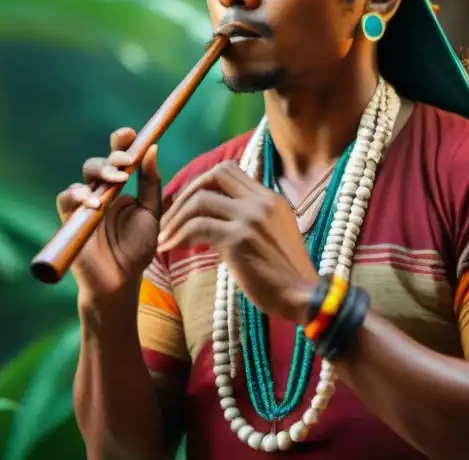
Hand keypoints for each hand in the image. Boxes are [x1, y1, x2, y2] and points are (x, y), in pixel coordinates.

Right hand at [55, 128, 161, 305]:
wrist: (121, 282)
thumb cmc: (137, 249)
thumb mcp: (151, 214)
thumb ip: (150, 183)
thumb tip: (152, 148)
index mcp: (121, 188)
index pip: (118, 158)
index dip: (121, 143)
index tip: (130, 133)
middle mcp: (101, 192)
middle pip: (99, 162)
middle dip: (112, 158)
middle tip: (127, 162)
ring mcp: (84, 205)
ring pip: (84, 176)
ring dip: (99, 173)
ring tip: (116, 181)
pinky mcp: (70, 219)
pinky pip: (66, 198)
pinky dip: (79, 195)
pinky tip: (96, 202)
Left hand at [157, 161, 318, 322]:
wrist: (304, 297)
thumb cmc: (286, 273)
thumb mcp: (273, 233)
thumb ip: (250, 219)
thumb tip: (217, 217)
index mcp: (270, 198)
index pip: (229, 171)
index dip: (202, 182)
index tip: (187, 204)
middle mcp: (261, 201)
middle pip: (214, 175)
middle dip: (186, 192)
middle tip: (170, 217)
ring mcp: (250, 218)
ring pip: (200, 199)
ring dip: (175, 218)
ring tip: (164, 237)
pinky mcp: (238, 239)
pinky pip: (198, 227)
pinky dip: (178, 236)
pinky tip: (170, 248)